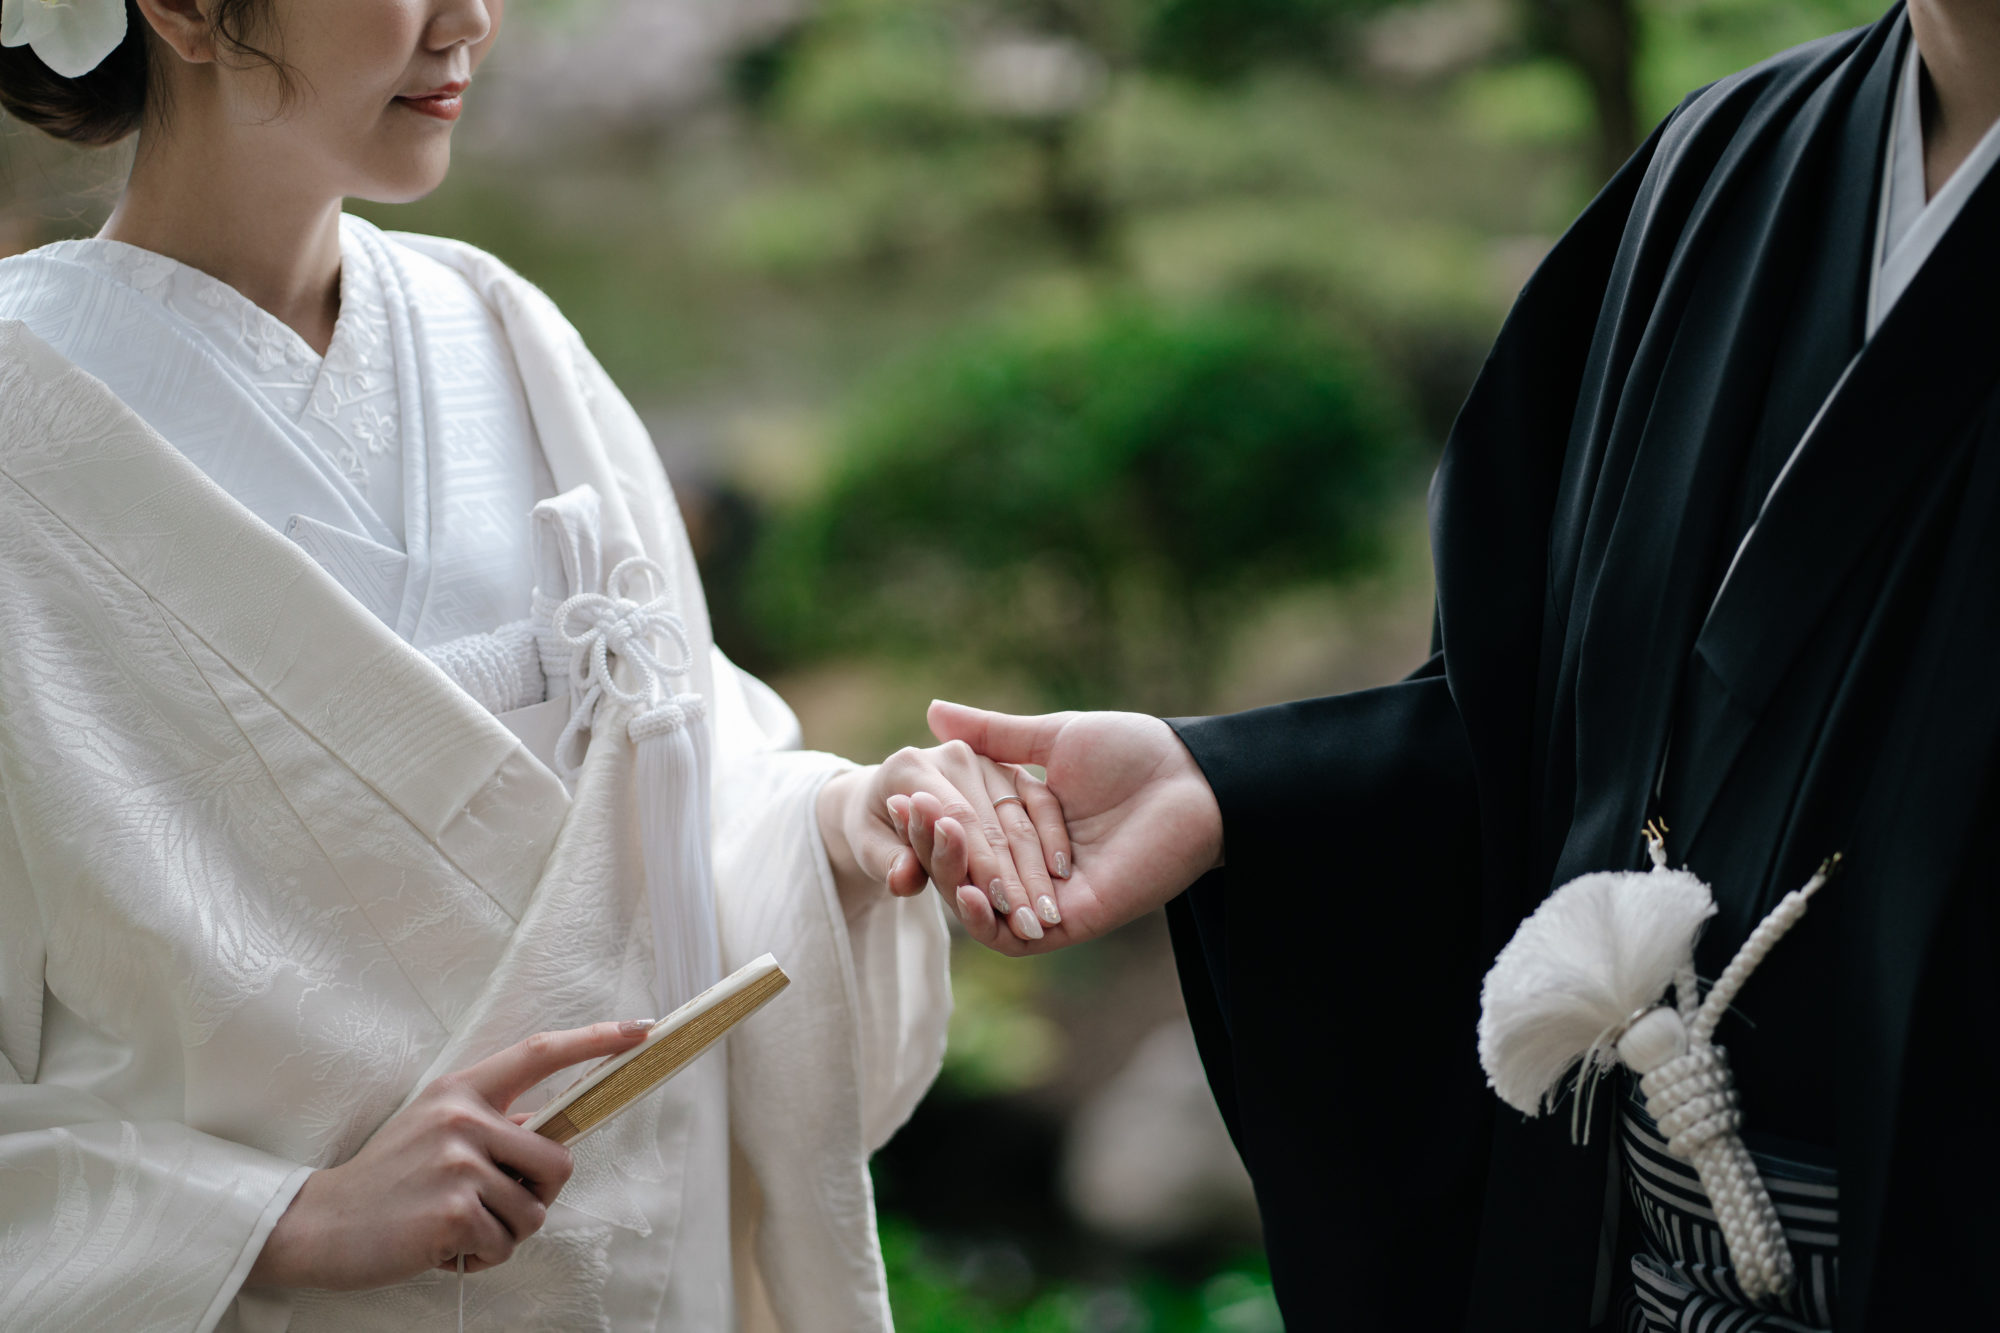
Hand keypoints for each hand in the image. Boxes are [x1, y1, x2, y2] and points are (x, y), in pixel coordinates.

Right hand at [247, 1021, 652, 1290]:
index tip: (642, 1029)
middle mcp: (463, 1117)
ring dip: (506, 1232)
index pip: (541, 1054)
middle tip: (495, 1205)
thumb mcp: (435, 1128)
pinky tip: (445, 1246)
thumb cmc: (388, 1180)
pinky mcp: (453, 1210)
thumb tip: (546, 1127)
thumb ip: (491, 1122)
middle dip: (541, 1195)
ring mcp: (458, 1162)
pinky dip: (483, 1256)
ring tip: (459, 1225)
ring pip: (535, 1210)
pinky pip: (507, 1243)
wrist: (321, 1224)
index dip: (596, 1040)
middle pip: (559, 1160)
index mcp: (462, 1090)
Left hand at [816, 741, 1070, 941]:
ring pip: (1017, 815)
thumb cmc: (873, 831)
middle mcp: (952, 754)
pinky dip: (1050, 836)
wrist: (882, 805)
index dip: (979, 862)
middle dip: (1010, 874)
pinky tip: (1060, 871)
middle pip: (990, 820)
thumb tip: (903, 879)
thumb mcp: (869, 848)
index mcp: (910, 765)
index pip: (957, 818)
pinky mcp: (1010, 767)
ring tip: (1046, 910)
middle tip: (1029, 920)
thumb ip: (888, 862)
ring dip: (1034, 865)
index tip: (997, 904)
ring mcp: (985, 758)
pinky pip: (1039, 801)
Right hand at [924, 700, 1223, 955]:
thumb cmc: (1134, 753)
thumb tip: (931, 710)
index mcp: (1025, 826)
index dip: (931, 820)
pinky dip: (984, 922)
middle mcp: (1032, 866)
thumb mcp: (1053, 738)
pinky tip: (966, 892)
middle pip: (964, 871)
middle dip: (933, 847)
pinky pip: (1014, 939)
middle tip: (907, 815)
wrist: (1191, 781)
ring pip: (981, 909)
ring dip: (950, 881)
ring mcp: (1049, 898)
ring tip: (934, 845)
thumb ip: (992, 735)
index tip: (902, 796)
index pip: (963, 834)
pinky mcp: (1071, 923)